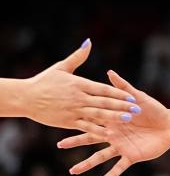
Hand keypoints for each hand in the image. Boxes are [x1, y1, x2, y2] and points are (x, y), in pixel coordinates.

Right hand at [20, 40, 137, 134]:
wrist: (25, 97)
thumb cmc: (44, 81)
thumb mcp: (61, 67)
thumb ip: (78, 56)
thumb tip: (89, 41)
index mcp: (79, 84)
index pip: (104, 89)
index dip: (119, 94)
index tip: (133, 98)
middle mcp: (79, 98)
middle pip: (104, 102)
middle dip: (122, 106)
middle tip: (138, 110)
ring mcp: (73, 110)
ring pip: (97, 115)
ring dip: (114, 118)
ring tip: (128, 120)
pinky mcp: (67, 122)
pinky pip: (85, 127)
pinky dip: (97, 130)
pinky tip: (109, 133)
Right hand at [57, 70, 169, 175]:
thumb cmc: (154, 110)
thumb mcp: (137, 98)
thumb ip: (123, 88)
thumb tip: (110, 72)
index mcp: (113, 122)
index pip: (91, 121)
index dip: (76, 122)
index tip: (60, 120)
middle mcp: (114, 135)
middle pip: (90, 139)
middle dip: (75, 142)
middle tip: (59, 145)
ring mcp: (121, 147)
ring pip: (100, 157)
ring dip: (87, 164)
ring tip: (73, 171)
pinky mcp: (132, 156)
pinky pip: (120, 167)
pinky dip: (112, 174)